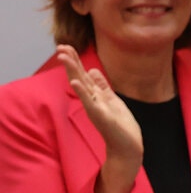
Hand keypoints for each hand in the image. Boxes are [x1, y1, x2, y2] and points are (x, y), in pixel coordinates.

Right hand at [57, 46, 141, 192]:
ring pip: (82, 87)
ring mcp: (95, 108)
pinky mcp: (101, 117)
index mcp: (96, 95)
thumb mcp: (112, 100)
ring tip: (64, 57)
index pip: (83, 74)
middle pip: (79, 77)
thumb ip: (101, 86)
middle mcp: (92, 100)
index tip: (66, 46)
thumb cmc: (120, 125)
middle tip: (61, 46)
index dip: (75, 61)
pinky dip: (83, 93)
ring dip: (73, 72)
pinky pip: (90, 103)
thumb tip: (93, 70)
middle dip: (71, 62)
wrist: (127, 146)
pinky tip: (76, 83)